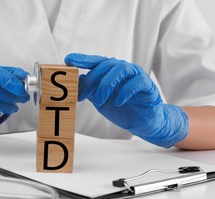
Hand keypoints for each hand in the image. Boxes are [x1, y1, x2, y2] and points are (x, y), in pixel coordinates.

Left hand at [64, 53, 187, 147]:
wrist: (141, 122)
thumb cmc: (121, 108)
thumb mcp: (100, 101)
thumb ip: (89, 91)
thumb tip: (77, 81)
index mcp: (110, 72)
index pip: (95, 61)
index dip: (82, 59)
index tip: (68, 59)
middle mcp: (122, 69)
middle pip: (104, 65)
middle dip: (91, 80)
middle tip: (81, 96)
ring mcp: (135, 75)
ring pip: (120, 69)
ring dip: (106, 84)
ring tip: (99, 100)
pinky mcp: (147, 85)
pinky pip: (136, 82)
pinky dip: (125, 91)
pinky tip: (119, 102)